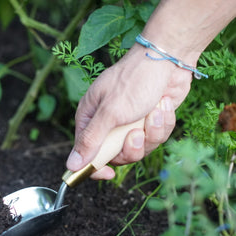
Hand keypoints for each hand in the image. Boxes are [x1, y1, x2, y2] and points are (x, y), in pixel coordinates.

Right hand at [66, 44, 192, 179]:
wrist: (169, 58)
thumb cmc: (134, 79)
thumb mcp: (109, 112)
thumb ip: (90, 140)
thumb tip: (71, 164)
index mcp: (91, 119)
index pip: (86, 154)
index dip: (96, 167)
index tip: (109, 174)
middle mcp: (109, 124)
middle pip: (116, 155)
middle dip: (131, 147)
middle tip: (136, 133)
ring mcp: (130, 124)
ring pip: (139, 149)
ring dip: (150, 133)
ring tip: (154, 113)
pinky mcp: (149, 122)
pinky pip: (155, 138)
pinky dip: (162, 124)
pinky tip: (163, 106)